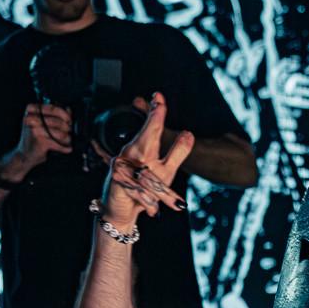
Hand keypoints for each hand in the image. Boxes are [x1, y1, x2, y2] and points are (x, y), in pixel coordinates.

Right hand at [10, 103, 72, 173]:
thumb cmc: (34, 138)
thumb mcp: (42, 122)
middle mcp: (31, 118)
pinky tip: (67, 148)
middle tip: (69, 132)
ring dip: (67, 138)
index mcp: (31, 110)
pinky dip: (64, 147)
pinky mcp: (40, 141)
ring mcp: (35, 130)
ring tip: (67, 141)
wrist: (24, 154)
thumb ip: (54, 115)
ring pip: (60, 133)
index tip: (70, 119)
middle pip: (58, 121)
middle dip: (67, 128)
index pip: (52, 108)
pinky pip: (58, 143)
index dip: (65, 114)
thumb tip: (68, 110)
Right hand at [102, 91, 193, 229]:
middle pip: (146, 139)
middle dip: (153, 122)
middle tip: (159, 104)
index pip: (151, 128)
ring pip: (145, 170)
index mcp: (141, 149)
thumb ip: (177, 152)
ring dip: (161, 184)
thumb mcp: (165, 171)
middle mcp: (130, 155)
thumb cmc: (143, 189)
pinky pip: (136, 190)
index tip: (159, 96)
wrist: (120, 211)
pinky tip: (153, 210)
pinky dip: (146, 200)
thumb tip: (189, 133)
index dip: (155, 112)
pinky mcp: (119, 184)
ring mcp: (122, 169)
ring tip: (175, 198)